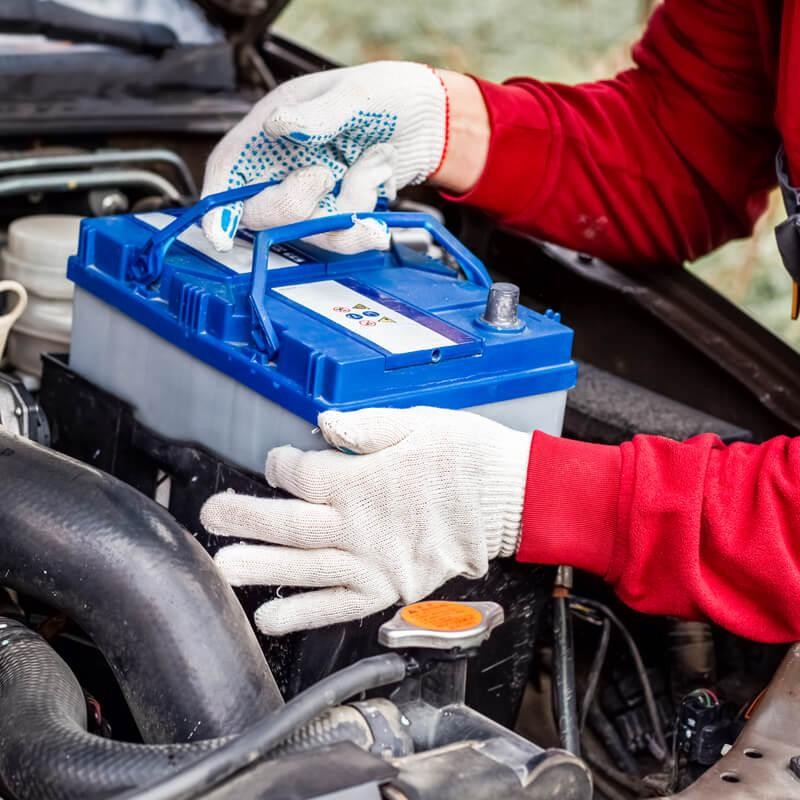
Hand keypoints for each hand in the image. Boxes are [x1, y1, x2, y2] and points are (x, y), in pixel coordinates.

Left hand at [200, 407, 530, 635]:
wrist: (511, 497)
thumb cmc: (467, 455)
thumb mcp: (420, 422)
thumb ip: (367, 426)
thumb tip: (323, 423)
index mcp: (363, 478)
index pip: (301, 474)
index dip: (281, 464)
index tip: (278, 461)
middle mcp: (360, 524)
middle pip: (288, 522)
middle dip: (244, 517)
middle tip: (210, 516)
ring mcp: (373, 561)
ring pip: (305, 567)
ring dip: (260, 568)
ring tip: (222, 567)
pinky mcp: (389, 587)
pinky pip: (339, 605)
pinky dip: (304, 614)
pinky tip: (270, 618)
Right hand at [201, 61, 447, 253]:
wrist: (432, 122)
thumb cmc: (388, 95)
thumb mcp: (354, 95)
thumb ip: (317, 115)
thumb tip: (276, 126)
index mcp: (272, 129)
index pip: (229, 170)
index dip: (218, 204)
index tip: (218, 232)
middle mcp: (285, 167)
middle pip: (260, 211)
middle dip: (293, 205)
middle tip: (324, 175)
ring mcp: (312, 196)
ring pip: (306, 231)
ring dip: (347, 207)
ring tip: (374, 165)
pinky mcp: (338, 215)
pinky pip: (339, 239)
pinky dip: (361, 231)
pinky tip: (377, 220)